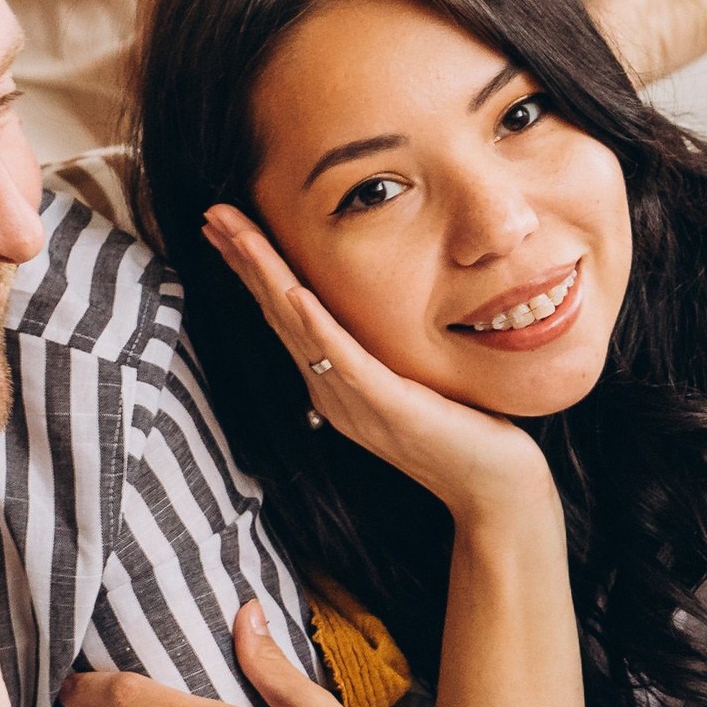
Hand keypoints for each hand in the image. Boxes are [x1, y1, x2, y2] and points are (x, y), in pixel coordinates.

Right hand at [201, 202, 553, 526]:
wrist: (492, 491)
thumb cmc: (463, 434)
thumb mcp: (412, 381)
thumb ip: (382, 353)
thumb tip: (370, 316)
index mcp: (334, 381)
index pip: (284, 314)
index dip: (254, 268)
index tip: (227, 227)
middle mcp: (333, 390)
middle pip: (278, 313)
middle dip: (245, 261)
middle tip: (213, 215)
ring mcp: (356, 401)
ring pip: (299, 329)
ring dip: (266, 278)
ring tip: (237, 237)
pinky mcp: (389, 407)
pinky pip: (346, 362)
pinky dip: (317, 327)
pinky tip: (295, 294)